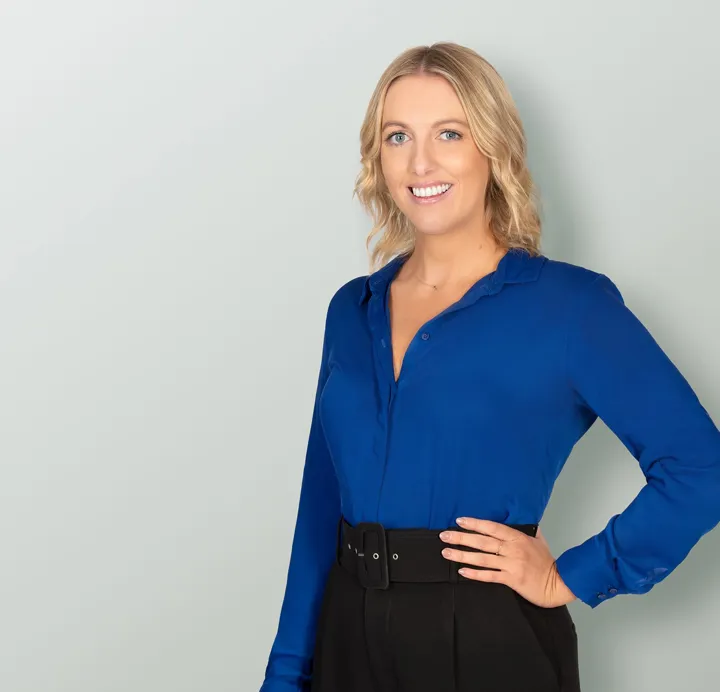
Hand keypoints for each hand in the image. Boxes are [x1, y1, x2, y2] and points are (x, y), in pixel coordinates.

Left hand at [439, 516, 576, 608]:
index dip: (475, 523)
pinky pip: (490, 576)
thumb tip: (516, 518)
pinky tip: (462, 572)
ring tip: (446, 553)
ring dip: (463, 555)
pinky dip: (475, 574)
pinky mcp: (512, 580)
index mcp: (517, 538)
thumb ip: (525, 529)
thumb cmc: (547, 561)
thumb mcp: (537, 540)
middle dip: (462, 538)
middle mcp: (512, 549)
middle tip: (444, 535)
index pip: (492, 527)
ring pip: (482, 558)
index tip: (459, 521)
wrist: (559, 583)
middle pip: (483, 541)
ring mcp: (511, 565)